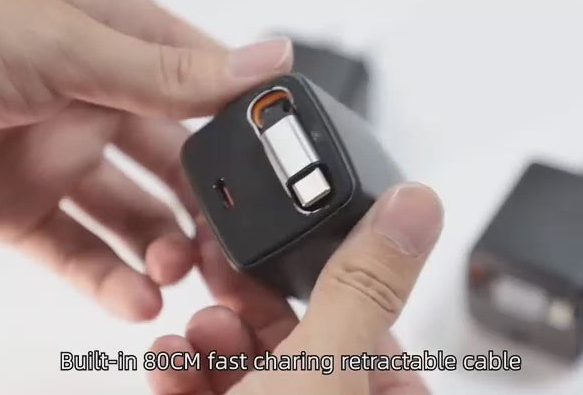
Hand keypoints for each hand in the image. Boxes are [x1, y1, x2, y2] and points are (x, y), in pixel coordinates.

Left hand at [0, 0, 291, 320]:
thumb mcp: (65, 42)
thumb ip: (168, 70)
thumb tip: (267, 61)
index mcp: (116, 38)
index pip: (204, 87)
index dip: (243, 131)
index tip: (277, 175)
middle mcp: (95, 96)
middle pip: (177, 162)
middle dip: (208, 204)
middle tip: (230, 245)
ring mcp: (57, 154)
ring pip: (133, 215)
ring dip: (164, 248)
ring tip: (177, 272)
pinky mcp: (18, 208)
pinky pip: (77, 250)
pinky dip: (108, 279)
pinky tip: (135, 297)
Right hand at [147, 183, 443, 394]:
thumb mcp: (323, 369)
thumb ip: (364, 287)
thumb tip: (416, 207)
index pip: (377, 334)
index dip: (337, 286)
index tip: (300, 244)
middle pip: (302, 344)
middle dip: (253, 307)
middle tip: (221, 271)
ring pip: (250, 368)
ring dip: (213, 339)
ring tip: (193, 328)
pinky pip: (206, 394)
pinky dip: (182, 376)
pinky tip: (167, 361)